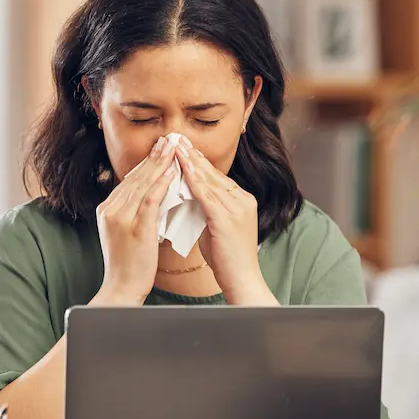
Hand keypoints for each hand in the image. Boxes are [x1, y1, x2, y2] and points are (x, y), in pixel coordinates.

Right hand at [92, 136, 177, 305]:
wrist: (121, 289)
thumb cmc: (128, 265)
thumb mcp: (124, 233)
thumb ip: (132, 213)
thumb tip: (148, 196)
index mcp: (107, 209)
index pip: (129, 180)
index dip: (146, 163)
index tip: (160, 149)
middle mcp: (111, 210)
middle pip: (135, 177)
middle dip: (154, 157)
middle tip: (169, 139)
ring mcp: (121, 218)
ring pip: (143, 184)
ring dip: (160, 164)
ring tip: (173, 148)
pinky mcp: (135, 228)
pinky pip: (150, 200)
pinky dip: (161, 184)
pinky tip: (172, 172)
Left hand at [173, 136, 277, 305]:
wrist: (243, 280)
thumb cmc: (228, 260)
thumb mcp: (217, 228)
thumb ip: (207, 210)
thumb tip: (190, 197)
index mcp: (243, 201)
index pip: (217, 176)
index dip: (198, 161)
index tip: (183, 147)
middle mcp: (243, 200)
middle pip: (213, 173)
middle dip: (193, 155)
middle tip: (176, 138)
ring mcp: (237, 208)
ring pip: (209, 180)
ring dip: (190, 161)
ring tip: (175, 146)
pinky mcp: (228, 219)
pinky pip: (207, 195)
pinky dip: (193, 179)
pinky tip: (182, 168)